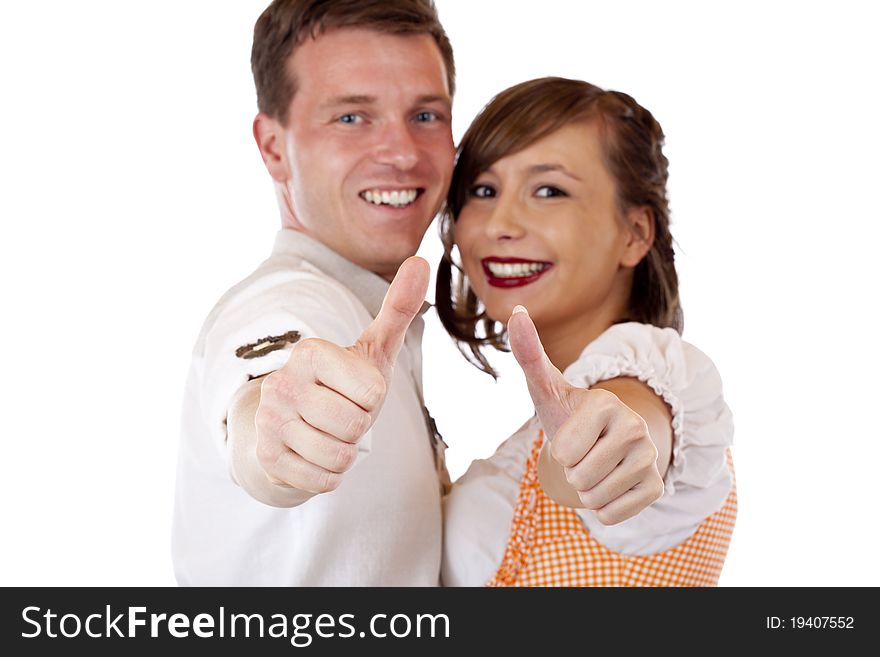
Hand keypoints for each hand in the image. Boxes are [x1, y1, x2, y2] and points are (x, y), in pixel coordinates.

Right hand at [254, 256, 429, 494]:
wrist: (295, 425)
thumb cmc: (344, 384)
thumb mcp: (374, 348)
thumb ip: (398, 308)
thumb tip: (420, 260)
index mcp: (310, 351)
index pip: (372, 392)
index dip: (372, 397)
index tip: (353, 388)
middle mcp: (282, 382)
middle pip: (356, 425)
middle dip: (359, 427)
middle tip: (341, 414)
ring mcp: (269, 421)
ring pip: (339, 456)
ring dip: (345, 452)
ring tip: (329, 433)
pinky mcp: (266, 458)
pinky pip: (323, 480)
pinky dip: (329, 474)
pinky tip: (314, 454)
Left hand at [508, 306, 664, 524]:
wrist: (603, 440)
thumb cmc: (567, 413)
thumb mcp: (545, 387)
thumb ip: (529, 353)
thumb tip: (515, 312)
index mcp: (606, 404)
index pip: (565, 452)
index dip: (559, 450)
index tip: (571, 434)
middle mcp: (635, 428)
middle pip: (580, 478)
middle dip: (571, 472)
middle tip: (582, 454)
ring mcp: (651, 458)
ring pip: (595, 498)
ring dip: (585, 490)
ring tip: (593, 467)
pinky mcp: (657, 487)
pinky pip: (612, 515)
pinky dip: (602, 507)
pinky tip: (609, 483)